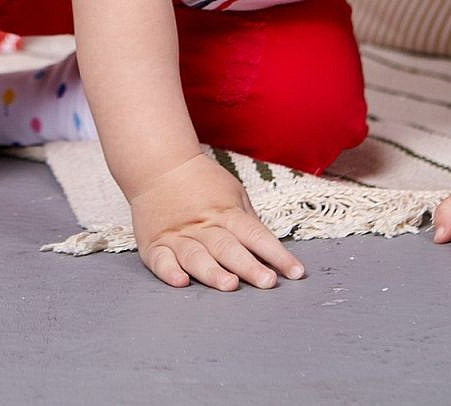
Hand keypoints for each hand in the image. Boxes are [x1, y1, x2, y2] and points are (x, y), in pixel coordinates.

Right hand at [126, 152, 305, 290]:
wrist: (159, 165)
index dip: (277, 254)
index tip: (295, 272)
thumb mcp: (234, 194)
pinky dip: (169, 271)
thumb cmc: (202, 183)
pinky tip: (180, 281)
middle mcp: (203, 226)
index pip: (256, 235)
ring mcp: (178, 236)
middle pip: (228, 248)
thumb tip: (270, 251)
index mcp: (227, 213)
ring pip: (196, 256)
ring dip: (213, 271)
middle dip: (248, 266)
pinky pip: (161, 260)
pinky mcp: (155, 245)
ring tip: (229, 284)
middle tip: (267, 282)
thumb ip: (248, 223)